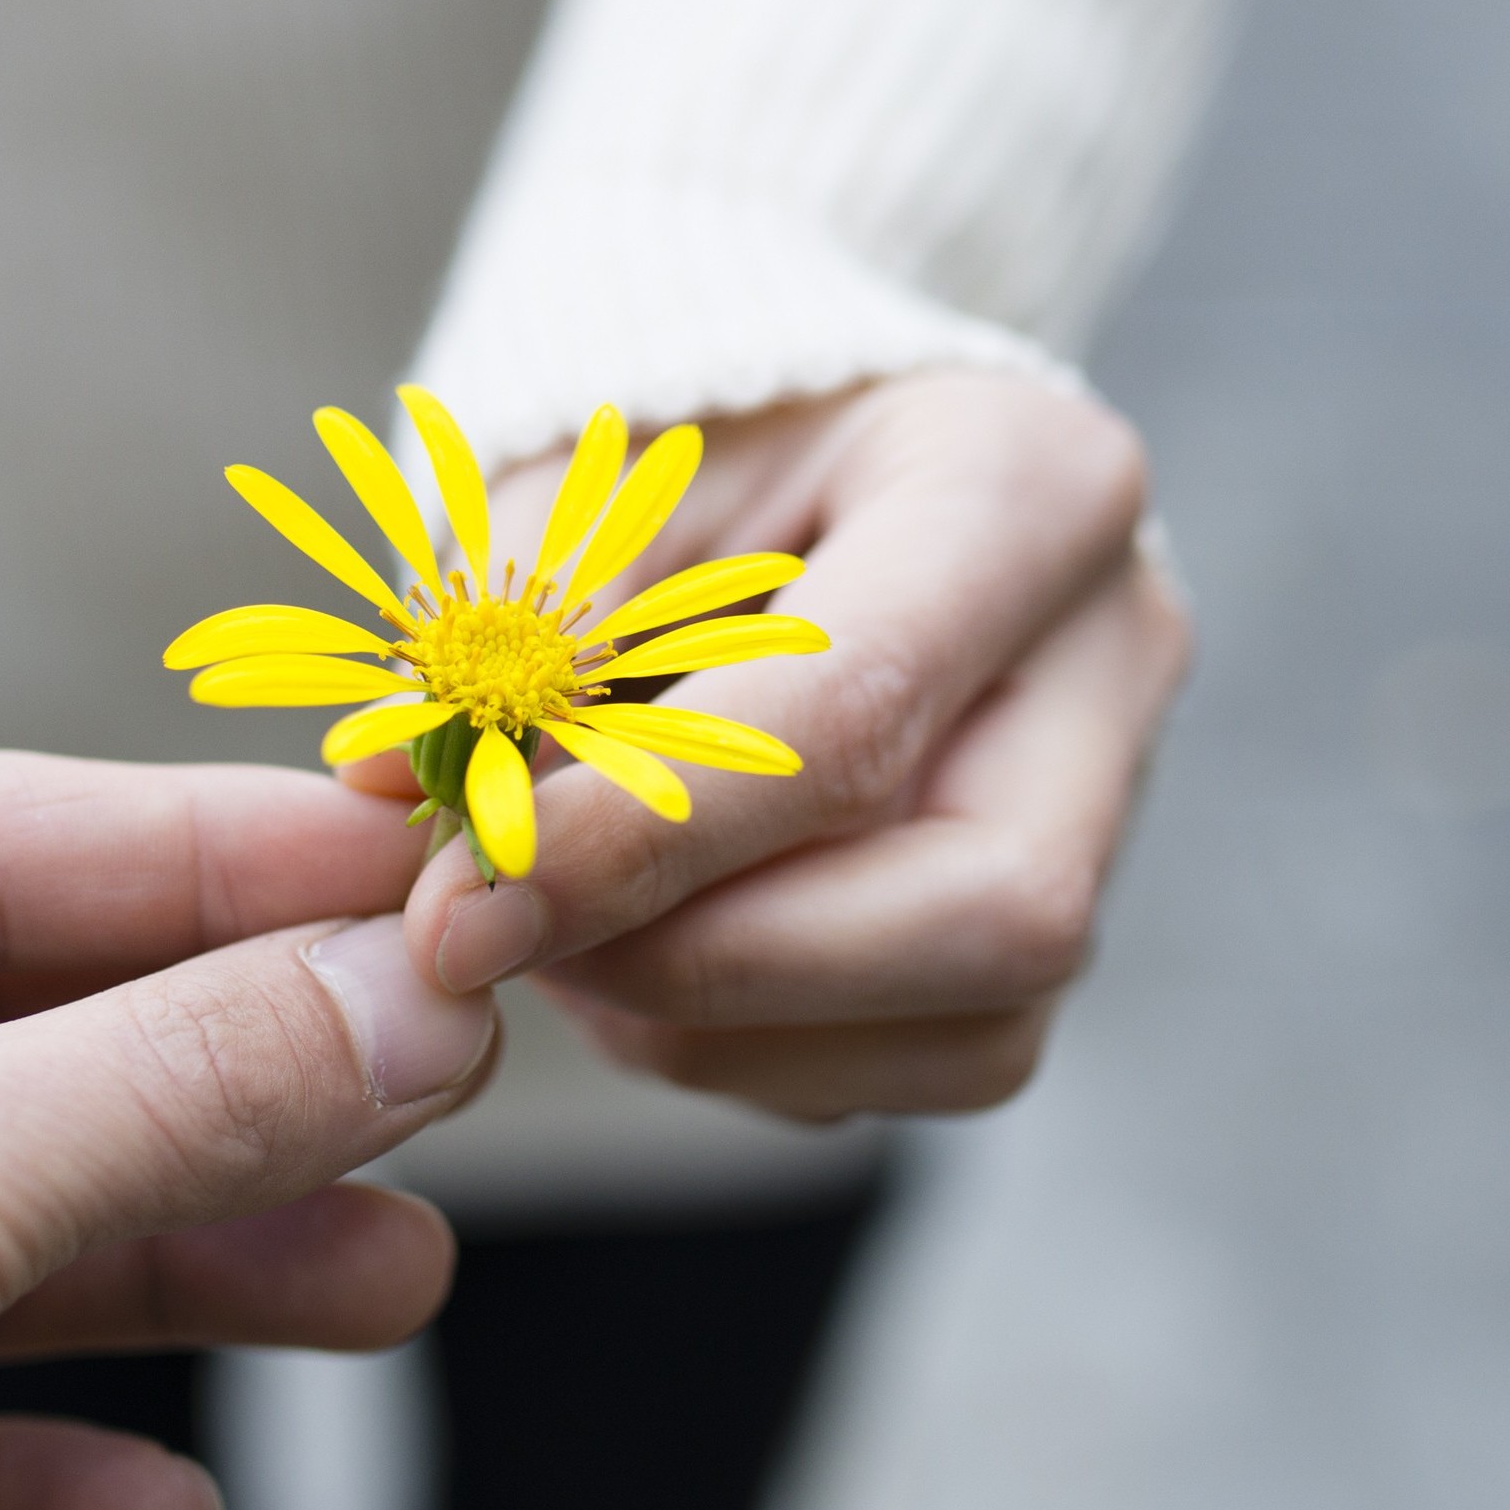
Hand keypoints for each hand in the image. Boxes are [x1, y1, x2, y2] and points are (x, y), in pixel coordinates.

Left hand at [378, 364, 1187, 1119]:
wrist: (803, 458)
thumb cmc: (697, 444)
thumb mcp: (596, 468)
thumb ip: (517, 612)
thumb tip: (398, 788)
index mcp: (1026, 486)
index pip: (854, 714)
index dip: (645, 837)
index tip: (460, 901)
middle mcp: (1111, 660)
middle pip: (989, 912)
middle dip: (713, 963)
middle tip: (500, 937)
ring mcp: (1110, 807)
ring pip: (967, 1030)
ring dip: (714, 1023)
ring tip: (554, 927)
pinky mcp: (1042, 927)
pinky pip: (915, 1065)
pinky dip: (743, 1042)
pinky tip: (631, 948)